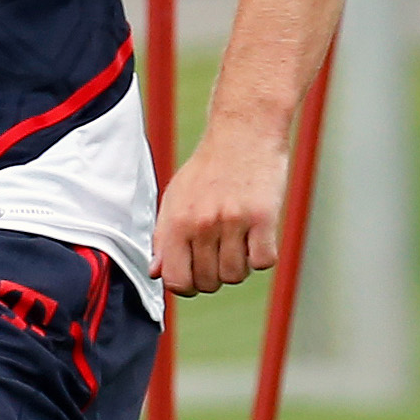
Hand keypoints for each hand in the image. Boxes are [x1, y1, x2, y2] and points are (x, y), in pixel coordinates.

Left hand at [154, 119, 288, 297]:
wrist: (243, 132)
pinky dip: (262, 255)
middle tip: (221, 252)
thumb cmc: (209, 168)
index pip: (176, 280)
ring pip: (236, 275)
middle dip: (215, 275)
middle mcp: (202, 224)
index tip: (196, 276)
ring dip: (240, 265)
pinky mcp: (263, 217)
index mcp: (177, 221)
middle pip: (208, 282)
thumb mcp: (176, 198)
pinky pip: (263, 262)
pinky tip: (257, 236)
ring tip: (239, 240)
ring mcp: (233, 221)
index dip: (187, 286)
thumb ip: (164, 237)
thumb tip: (156, 272)